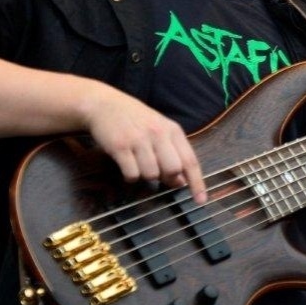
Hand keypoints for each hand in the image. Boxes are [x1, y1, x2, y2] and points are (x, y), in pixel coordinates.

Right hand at [84, 84, 206, 202]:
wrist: (104, 104)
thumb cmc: (136, 120)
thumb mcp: (159, 130)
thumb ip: (173, 153)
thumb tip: (181, 182)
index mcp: (172, 130)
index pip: (190, 160)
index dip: (197, 183)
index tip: (201, 200)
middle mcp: (158, 133)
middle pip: (173, 169)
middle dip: (167, 178)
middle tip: (158, 173)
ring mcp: (138, 140)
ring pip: (151, 174)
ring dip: (145, 176)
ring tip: (138, 162)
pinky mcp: (120, 147)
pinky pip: (132, 174)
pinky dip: (130, 176)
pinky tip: (126, 164)